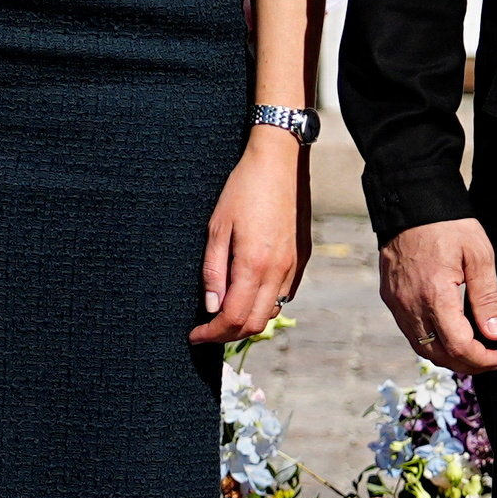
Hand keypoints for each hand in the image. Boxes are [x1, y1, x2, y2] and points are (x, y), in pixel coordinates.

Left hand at [194, 133, 306, 349]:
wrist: (279, 162)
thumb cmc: (243, 189)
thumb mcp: (216, 227)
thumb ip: (213, 271)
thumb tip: (211, 306)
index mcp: (254, 264)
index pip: (234, 318)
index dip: (212, 333)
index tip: (195, 335)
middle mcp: (279, 271)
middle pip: (255, 324)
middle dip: (228, 334)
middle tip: (206, 329)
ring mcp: (294, 266)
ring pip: (271, 311)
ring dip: (247, 320)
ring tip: (224, 311)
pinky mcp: (301, 259)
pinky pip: (284, 294)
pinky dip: (264, 303)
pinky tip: (247, 291)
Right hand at [383, 217, 496, 373]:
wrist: (410, 202)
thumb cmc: (448, 225)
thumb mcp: (479, 256)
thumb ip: (487, 298)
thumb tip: (496, 334)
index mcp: (435, 295)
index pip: (458, 346)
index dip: (481, 360)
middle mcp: (410, 305)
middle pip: (438, 355)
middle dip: (467, 364)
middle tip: (490, 360)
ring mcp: (397, 303)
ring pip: (422, 347)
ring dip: (448, 357)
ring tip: (472, 352)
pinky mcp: (390, 297)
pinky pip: (410, 332)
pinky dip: (431, 342)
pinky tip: (449, 335)